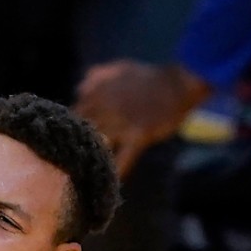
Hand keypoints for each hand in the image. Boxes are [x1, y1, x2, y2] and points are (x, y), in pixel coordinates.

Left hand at [74, 61, 208, 176]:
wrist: (177, 83)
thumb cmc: (148, 77)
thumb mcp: (119, 68)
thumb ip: (96, 76)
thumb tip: (78, 89)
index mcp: (98, 92)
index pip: (77, 112)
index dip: (74, 124)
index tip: (74, 135)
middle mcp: (106, 109)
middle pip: (84, 131)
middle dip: (80, 142)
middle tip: (77, 158)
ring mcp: (122, 123)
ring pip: (101, 144)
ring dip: (95, 156)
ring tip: (87, 172)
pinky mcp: (139, 136)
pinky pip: (125, 157)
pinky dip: (119, 170)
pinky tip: (112, 182)